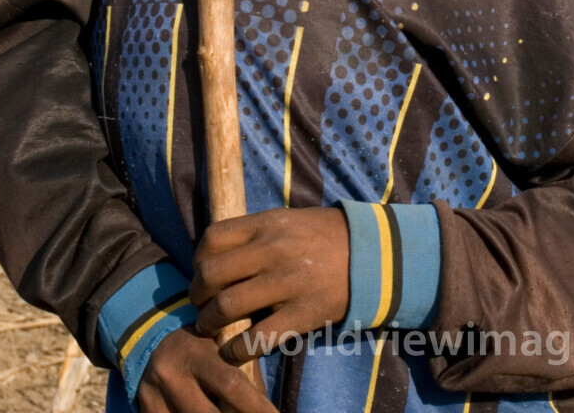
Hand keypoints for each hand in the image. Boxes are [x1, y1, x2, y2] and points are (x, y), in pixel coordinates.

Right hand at [137, 326, 276, 412]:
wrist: (154, 342)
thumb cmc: (202, 345)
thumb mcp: (220, 344)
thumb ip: (239, 367)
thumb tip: (266, 405)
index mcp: (194, 352)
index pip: (231, 385)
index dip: (256, 407)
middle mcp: (169, 374)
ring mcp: (152, 396)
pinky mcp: (146, 410)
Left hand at [191, 207, 350, 363]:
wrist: (376, 254)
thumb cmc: (328, 236)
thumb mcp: (290, 221)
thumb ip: (256, 234)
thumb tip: (218, 254)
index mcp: (268, 224)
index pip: (213, 238)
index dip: (198, 259)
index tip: (202, 273)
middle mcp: (273, 250)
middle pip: (211, 274)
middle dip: (197, 295)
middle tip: (201, 305)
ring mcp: (287, 282)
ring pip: (226, 306)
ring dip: (209, 322)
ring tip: (210, 327)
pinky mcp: (302, 313)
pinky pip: (257, 338)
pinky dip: (236, 350)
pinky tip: (233, 351)